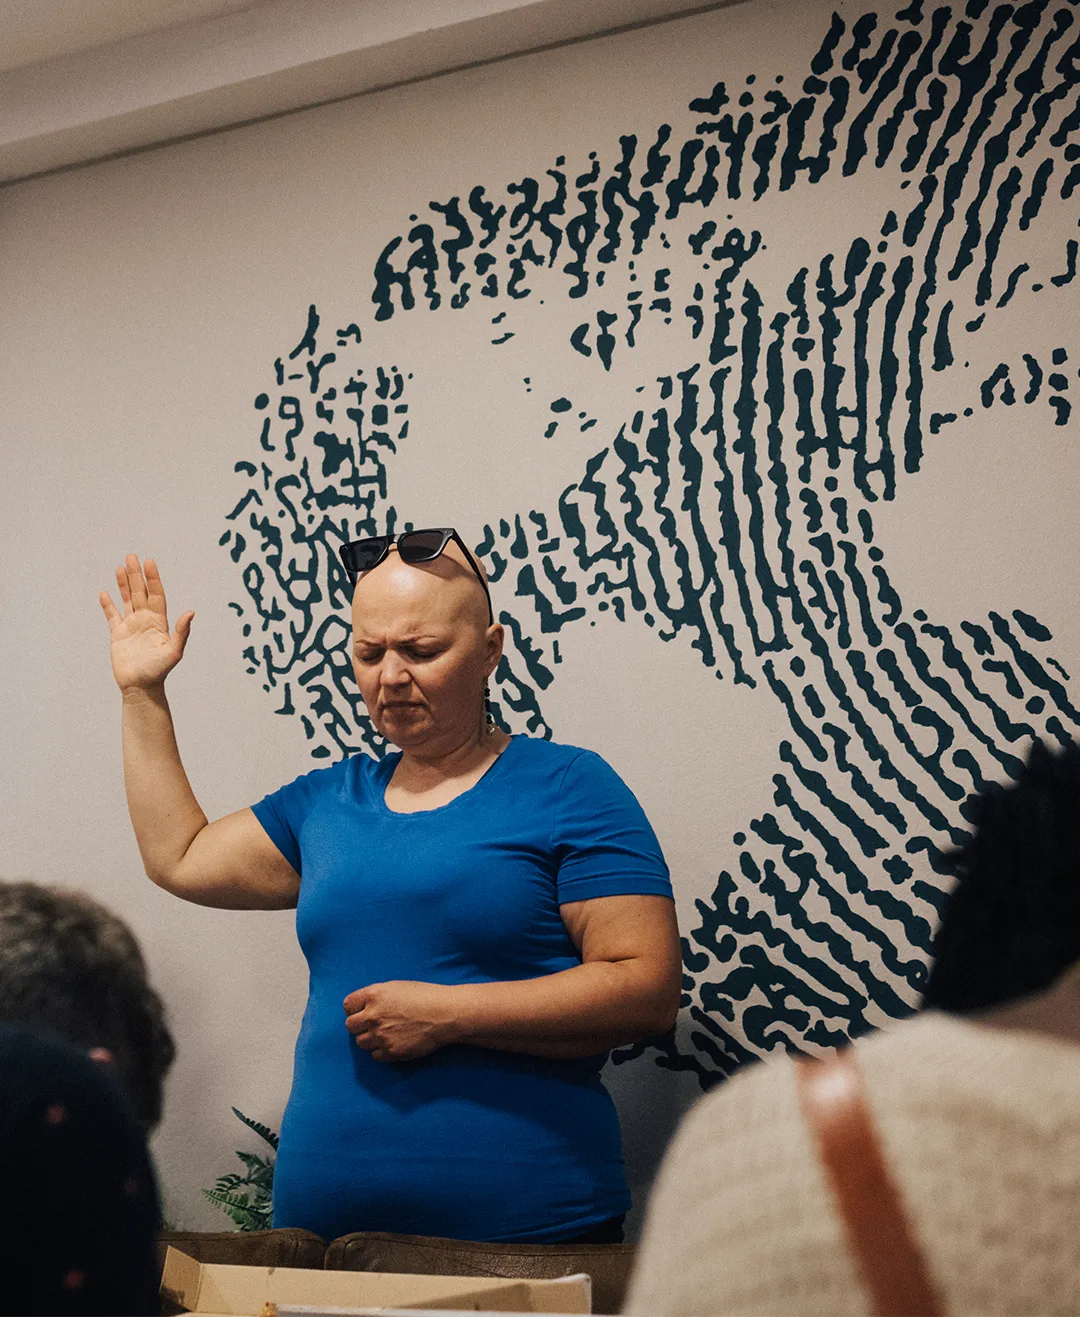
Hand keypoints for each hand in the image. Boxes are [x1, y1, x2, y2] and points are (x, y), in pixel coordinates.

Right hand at [99, 556, 193, 693]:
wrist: (141, 688)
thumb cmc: (159, 671)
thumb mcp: (173, 652)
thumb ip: (181, 632)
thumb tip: (191, 613)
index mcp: (159, 622)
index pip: (156, 595)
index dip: (153, 579)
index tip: (149, 562)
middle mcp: (146, 621)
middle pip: (140, 593)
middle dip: (136, 575)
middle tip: (131, 556)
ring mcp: (131, 627)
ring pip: (127, 600)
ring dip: (124, 584)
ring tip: (120, 567)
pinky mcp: (118, 635)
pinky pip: (112, 616)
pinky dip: (108, 605)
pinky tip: (104, 593)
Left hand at [344, 981, 459, 1061]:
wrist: (445, 1014)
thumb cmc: (425, 996)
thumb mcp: (396, 988)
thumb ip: (376, 997)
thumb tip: (364, 1009)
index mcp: (374, 995)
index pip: (348, 1005)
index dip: (355, 1009)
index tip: (361, 1011)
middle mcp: (372, 1016)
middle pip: (351, 1026)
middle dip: (360, 1025)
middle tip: (374, 1024)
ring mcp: (380, 1035)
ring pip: (361, 1042)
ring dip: (370, 1039)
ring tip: (386, 1034)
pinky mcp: (390, 1052)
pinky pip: (375, 1055)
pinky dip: (381, 1051)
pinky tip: (393, 1043)